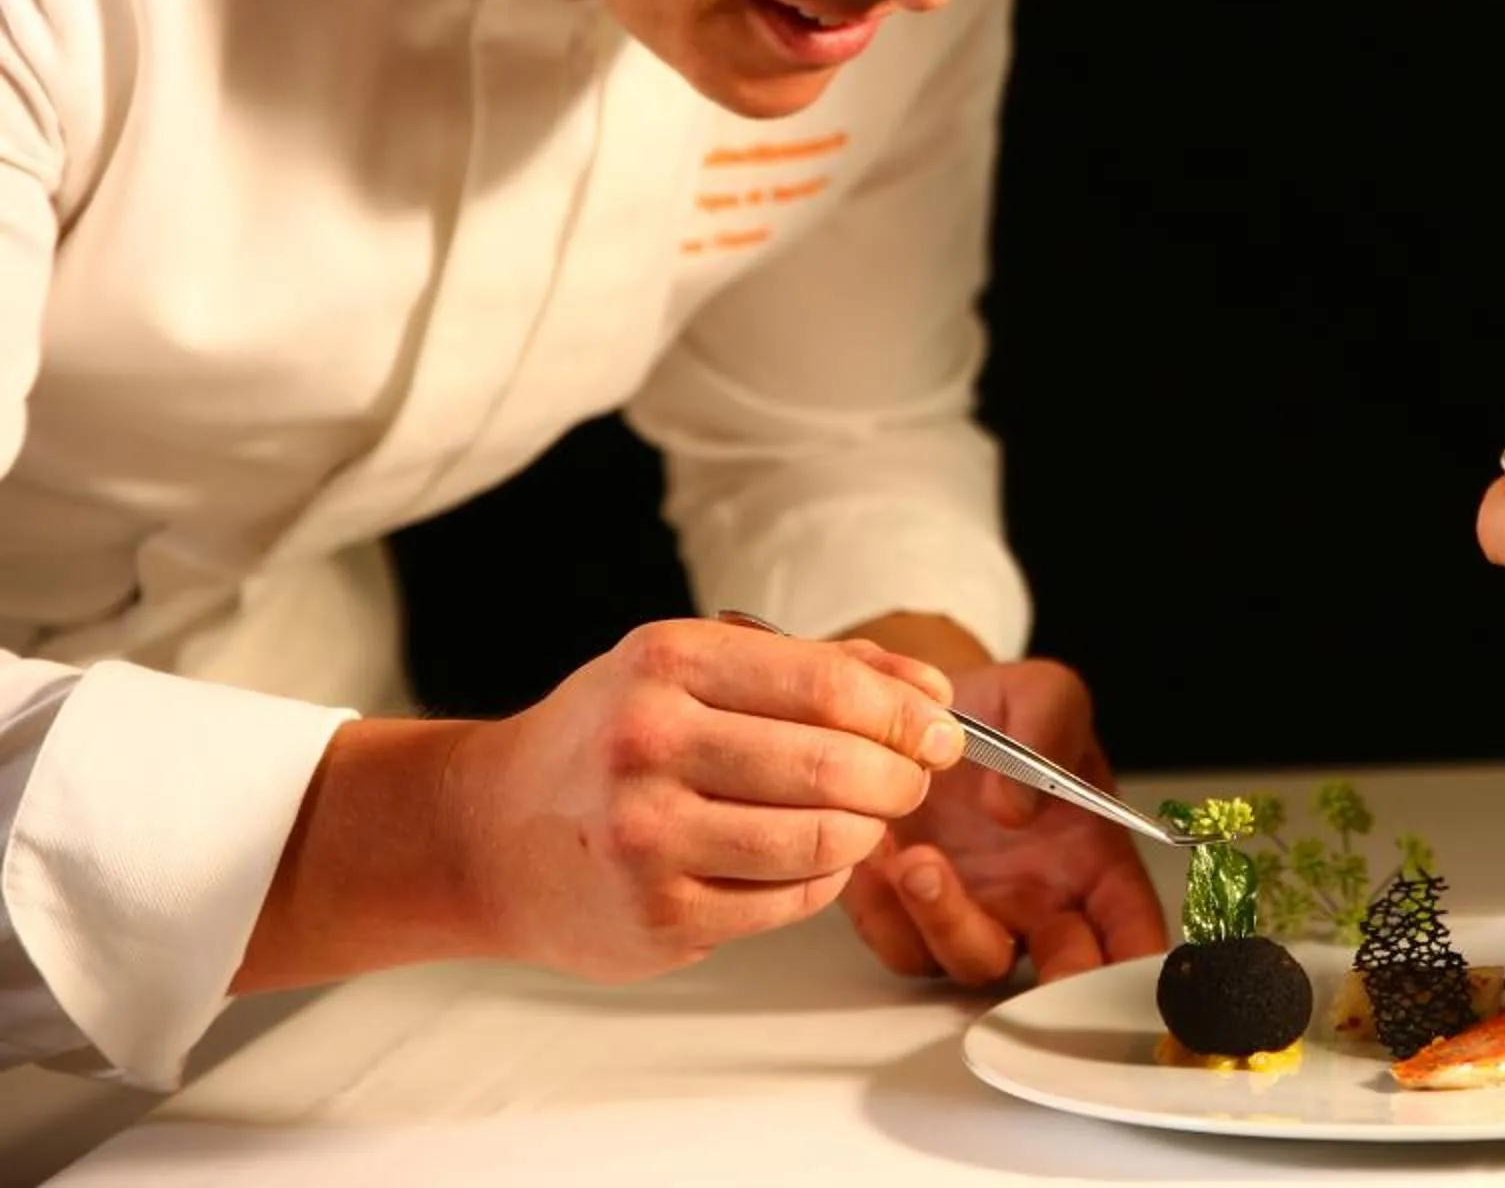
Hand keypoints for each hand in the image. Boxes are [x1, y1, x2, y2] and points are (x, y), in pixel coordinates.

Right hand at [448, 618, 962, 979]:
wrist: (488, 831)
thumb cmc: (607, 739)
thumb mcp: (691, 669)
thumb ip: (813, 669)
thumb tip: (930, 692)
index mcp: (667, 663)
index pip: (827, 685)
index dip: (906, 711)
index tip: (942, 728)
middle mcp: (650, 743)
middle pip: (833, 765)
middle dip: (899, 775)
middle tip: (914, 779)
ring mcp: (648, 835)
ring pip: (819, 839)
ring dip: (867, 831)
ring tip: (865, 818)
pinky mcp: (658, 914)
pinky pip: (788, 900)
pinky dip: (821, 880)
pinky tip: (809, 860)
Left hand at [843, 658, 1168, 985]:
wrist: (920, 711)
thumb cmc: (999, 712)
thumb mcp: (1044, 693)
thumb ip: (1052, 728)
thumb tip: (1017, 808)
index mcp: (1093, 860)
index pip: (1133, 929)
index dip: (1137, 964)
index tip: (1124, 969)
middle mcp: (1040, 901)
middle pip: (1061, 974)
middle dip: (1057, 985)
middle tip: (1044, 957)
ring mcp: (975, 913)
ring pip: (973, 962)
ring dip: (949, 924)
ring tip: (921, 862)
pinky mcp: (909, 915)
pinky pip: (901, 945)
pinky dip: (888, 914)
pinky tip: (882, 857)